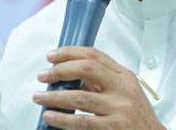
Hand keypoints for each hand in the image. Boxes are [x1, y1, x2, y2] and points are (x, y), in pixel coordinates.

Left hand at [33, 46, 165, 129]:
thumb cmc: (137, 118)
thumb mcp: (124, 93)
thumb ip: (101, 83)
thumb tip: (70, 76)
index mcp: (124, 76)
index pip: (94, 55)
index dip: (69, 53)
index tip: (51, 56)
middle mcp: (123, 88)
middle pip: (87, 69)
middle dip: (60, 70)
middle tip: (43, 76)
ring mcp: (120, 108)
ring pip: (80, 97)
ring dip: (54, 96)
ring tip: (39, 97)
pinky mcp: (114, 127)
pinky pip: (82, 122)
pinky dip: (63, 119)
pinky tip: (50, 116)